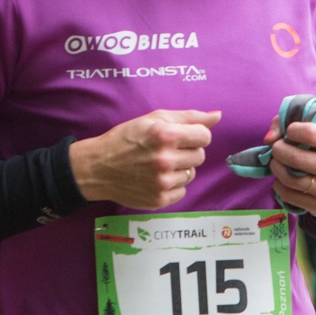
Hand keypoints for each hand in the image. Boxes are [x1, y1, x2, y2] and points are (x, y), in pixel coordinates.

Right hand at [69, 110, 218, 209]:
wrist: (98, 167)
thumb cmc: (126, 138)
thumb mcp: (154, 119)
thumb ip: (188, 117)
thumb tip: (217, 115)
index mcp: (164, 135)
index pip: (204, 136)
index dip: (195, 134)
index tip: (182, 136)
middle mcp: (164, 159)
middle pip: (200, 155)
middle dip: (187, 151)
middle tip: (166, 150)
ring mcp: (162, 182)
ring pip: (192, 173)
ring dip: (180, 168)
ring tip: (159, 164)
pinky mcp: (160, 199)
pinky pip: (182, 190)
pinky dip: (173, 184)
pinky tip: (156, 178)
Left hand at [265, 117, 315, 217]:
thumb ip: (292, 122)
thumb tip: (269, 138)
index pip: (309, 133)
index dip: (292, 130)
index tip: (290, 132)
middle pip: (295, 158)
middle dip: (278, 150)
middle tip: (276, 148)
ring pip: (290, 179)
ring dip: (276, 168)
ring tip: (276, 162)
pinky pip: (288, 195)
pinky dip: (279, 185)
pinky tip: (282, 178)